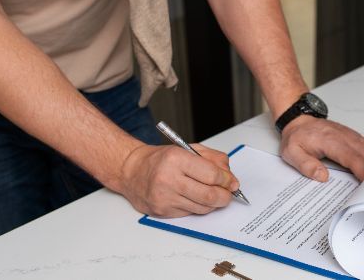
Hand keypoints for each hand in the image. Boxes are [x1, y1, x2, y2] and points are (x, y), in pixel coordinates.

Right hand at [118, 143, 238, 217]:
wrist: (131, 171)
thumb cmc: (161, 159)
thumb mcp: (188, 149)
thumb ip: (213, 160)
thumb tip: (231, 179)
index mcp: (176, 159)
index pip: (212, 175)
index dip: (227, 180)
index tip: (232, 182)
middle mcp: (168, 179)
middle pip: (209, 196)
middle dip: (225, 196)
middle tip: (229, 194)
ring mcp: (164, 198)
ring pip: (202, 208)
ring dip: (213, 204)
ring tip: (213, 195)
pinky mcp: (162, 212)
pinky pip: (190, 213)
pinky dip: (198, 207)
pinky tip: (195, 198)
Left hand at [280, 116, 363, 181]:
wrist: (299, 120)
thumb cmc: (297, 137)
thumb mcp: (292, 153)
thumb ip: (306, 165)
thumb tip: (322, 176)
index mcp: (331, 141)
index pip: (352, 158)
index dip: (363, 172)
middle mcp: (344, 137)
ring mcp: (350, 135)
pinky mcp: (353, 136)